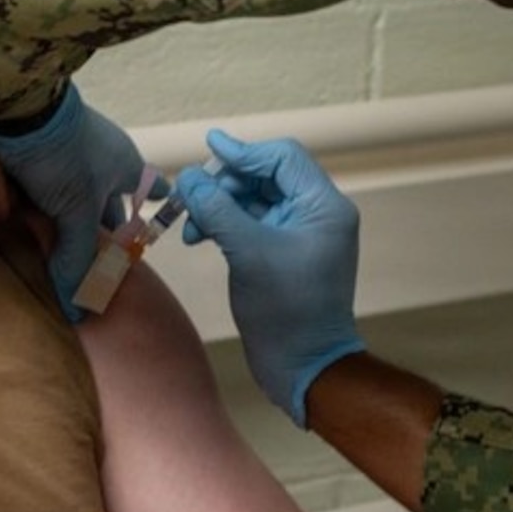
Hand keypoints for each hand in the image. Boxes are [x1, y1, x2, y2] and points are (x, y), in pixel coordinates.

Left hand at [0, 82, 143, 319]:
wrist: (14, 105)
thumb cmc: (63, 156)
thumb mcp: (76, 212)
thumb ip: (78, 259)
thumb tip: (79, 308)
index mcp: (127, 165)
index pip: (152, 192)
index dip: (148, 216)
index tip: (142, 239)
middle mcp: (104, 155)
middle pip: (110, 198)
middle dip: (103, 227)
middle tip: (98, 256)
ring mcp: (71, 149)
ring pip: (77, 191)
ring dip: (71, 216)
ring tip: (63, 246)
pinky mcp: (38, 148)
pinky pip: (47, 182)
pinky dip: (43, 202)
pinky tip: (30, 221)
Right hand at [176, 132, 365, 425]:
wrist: (303, 366)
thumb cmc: (285, 310)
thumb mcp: (248, 253)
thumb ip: (217, 209)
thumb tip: (189, 177)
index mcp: (323, 206)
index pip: (282, 158)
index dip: (243, 151)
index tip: (206, 146)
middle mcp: (316, 214)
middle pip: (266, 175)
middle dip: (225, 183)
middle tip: (192, 199)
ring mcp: (300, 234)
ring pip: (254, 199)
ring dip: (219, 205)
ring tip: (191, 227)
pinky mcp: (283, 253)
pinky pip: (252, 223)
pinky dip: (225, 224)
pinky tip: (199, 237)